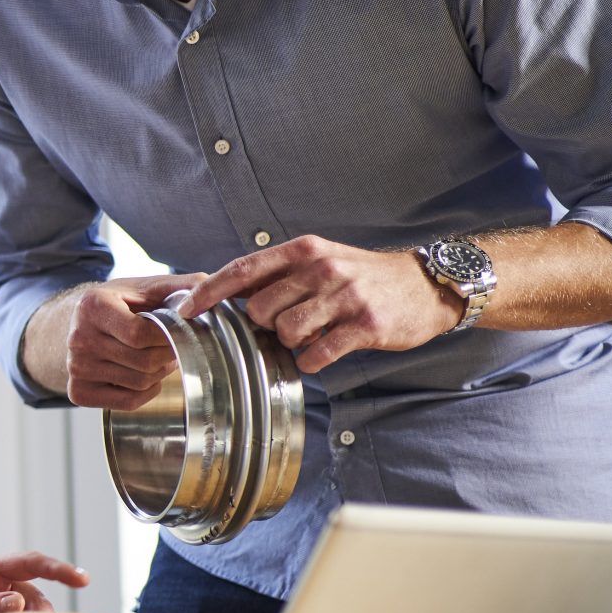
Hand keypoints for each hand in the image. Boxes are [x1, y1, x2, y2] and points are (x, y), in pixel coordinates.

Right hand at [60, 273, 208, 408]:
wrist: (81, 323)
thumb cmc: (122, 304)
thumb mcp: (148, 287)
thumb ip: (184, 285)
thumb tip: (216, 288)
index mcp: (92, 306)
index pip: (139, 334)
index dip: (167, 337)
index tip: (176, 331)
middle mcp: (78, 338)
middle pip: (142, 361)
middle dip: (167, 356)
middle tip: (171, 346)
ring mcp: (76, 367)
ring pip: (139, 383)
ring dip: (158, 373)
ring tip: (156, 358)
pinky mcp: (77, 391)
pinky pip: (128, 402)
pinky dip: (146, 392)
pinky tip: (142, 374)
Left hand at [180, 235, 459, 373]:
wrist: (426, 285)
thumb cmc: (364, 276)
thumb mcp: (320, 260)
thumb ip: (278, 274)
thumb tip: (226, 294)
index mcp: (304, 250)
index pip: (242, 270)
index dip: (209, 292)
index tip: (185, 311)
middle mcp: (321, 268)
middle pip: (259, 309)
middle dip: (263, 326)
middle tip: (285, 326)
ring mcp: (344, 297)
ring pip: (286, 333)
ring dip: (291, 343)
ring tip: (312, 335)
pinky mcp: (364, 326)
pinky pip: (316, 355)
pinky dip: (312, 361)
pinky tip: (325, 352)